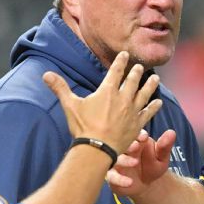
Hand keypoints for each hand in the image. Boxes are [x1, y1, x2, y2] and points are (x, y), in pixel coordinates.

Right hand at [42, 52, 162, 154]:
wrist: (97, 149)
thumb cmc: (83, 127)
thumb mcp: (70, 105)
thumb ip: (60, 88)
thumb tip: (45, 74)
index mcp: (107, 91)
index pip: (115, 72)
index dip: (120, 62)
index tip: (125, 54)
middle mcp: (122, 98)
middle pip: (132, 81)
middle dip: (136, 72)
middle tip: (141, 66)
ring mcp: (132, 111)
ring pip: (144, 94)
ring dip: (150, 85)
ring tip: (156, 78)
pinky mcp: (137, 125)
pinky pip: (148, 113)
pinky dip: (154, 107)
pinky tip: (159, 102)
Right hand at [106, 128, 176, 197]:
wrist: (146, 184)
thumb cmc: (152, 166)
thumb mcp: (161, 157)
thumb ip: (164, 146)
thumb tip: (171, 132)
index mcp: (135, 140)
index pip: (134, 134)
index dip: (138, 135)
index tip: (144, 137)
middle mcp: (123, 149)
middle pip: (122, 144)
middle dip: (128, 145)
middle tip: (135, 146)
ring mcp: (115, 161)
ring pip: (115, 159)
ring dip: (124, 161)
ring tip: (135, 163)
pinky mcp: (112, 175)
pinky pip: (112, 177)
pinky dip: (119, 179)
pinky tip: (129, 182)